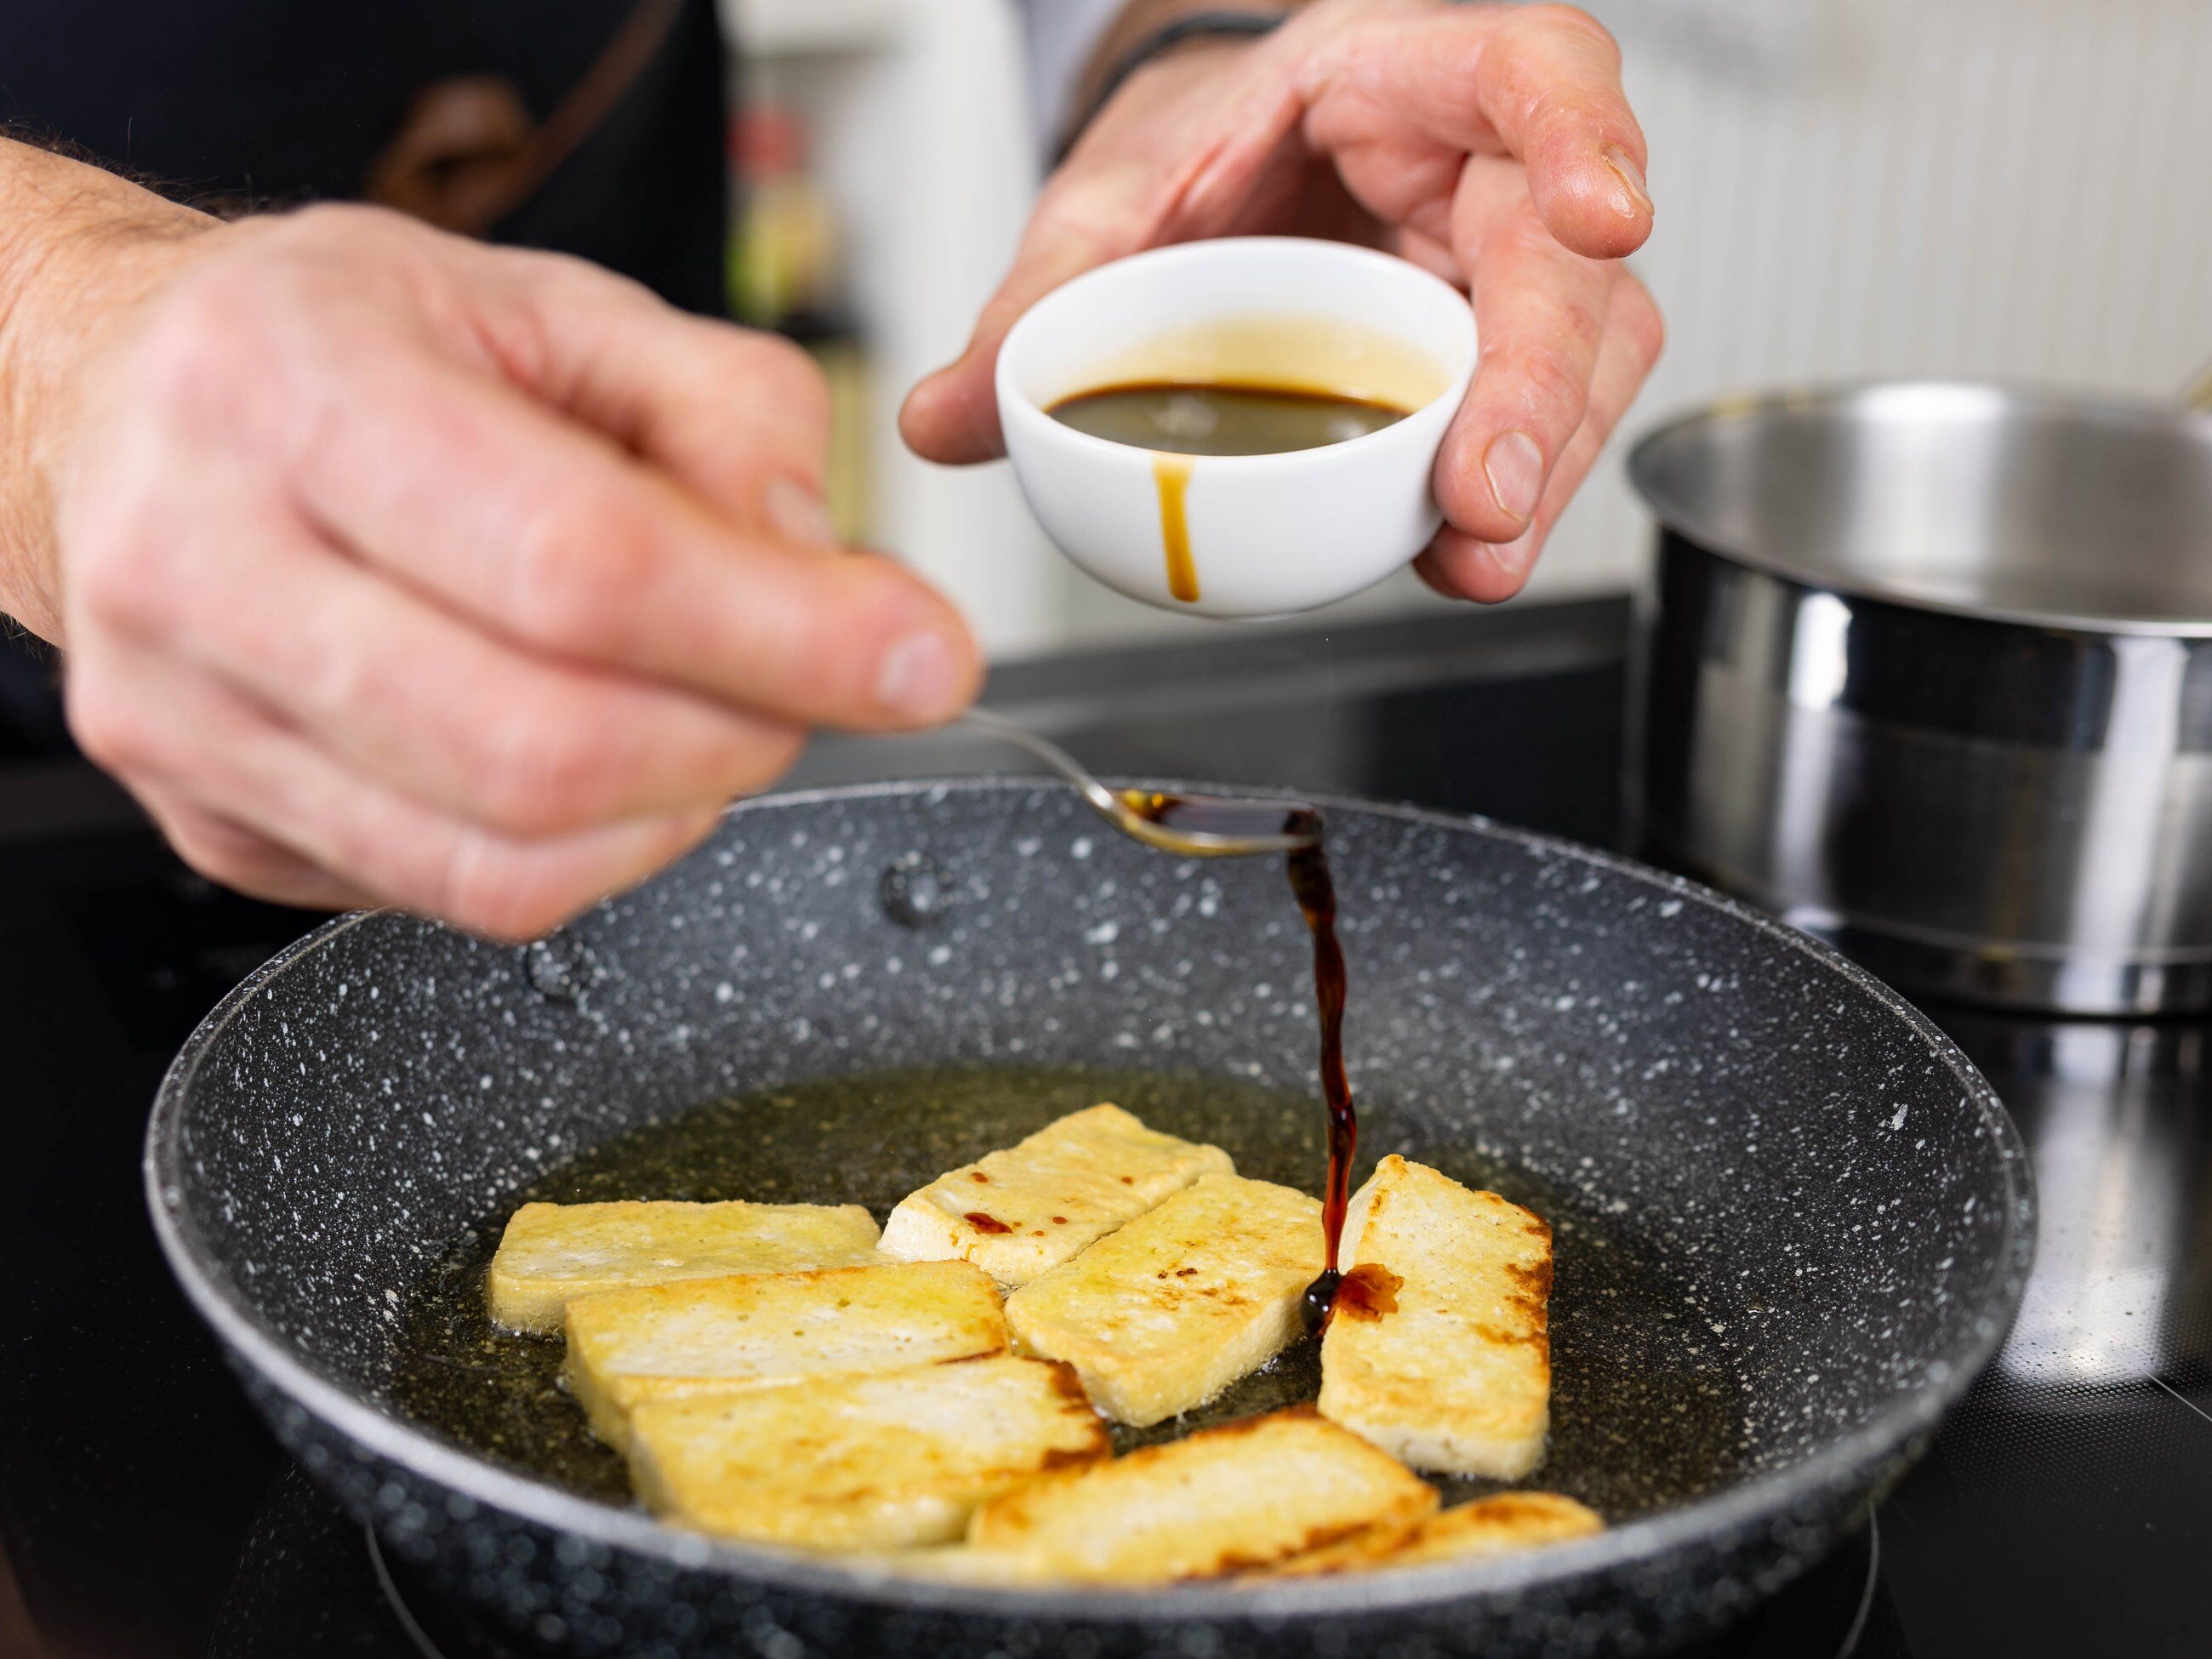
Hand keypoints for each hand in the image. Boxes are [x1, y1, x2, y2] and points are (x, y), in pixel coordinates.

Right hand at [9, 195, 977, 937]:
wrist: (120, 412)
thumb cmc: (343, 350)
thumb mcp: (557, 309)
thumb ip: (732, 412)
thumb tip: (822, 570)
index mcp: (292, 387)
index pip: (577, 561)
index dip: (781, 633)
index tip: (919, 653)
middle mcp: (206, 563)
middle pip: (544, 745)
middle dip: (748, 736)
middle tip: (828, 682)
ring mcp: (191, 720)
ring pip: (504, 858)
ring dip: (681, 806)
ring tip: (721, 711)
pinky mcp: (216, 825)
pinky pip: (457, 897)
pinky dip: (596, 854)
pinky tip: (621, 765)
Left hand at [901, 0, 1662, 601]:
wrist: (1203, 187)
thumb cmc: (1183, 161)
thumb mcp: (1099, 215)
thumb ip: (1033, 313)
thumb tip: (946, 420)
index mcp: (1387, 76)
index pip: (1531, 66)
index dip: (1582, 135)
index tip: (1602, 220)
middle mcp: (1469, 164)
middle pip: (1565, 254)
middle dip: (1544, 379)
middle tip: (1486, 492)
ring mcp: (1491, 263)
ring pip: (1585, 348)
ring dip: (1545, 459)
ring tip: (1475, 552)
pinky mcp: (1488, 349)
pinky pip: (1537, 415)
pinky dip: (1506, 493)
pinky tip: (1454, 553)